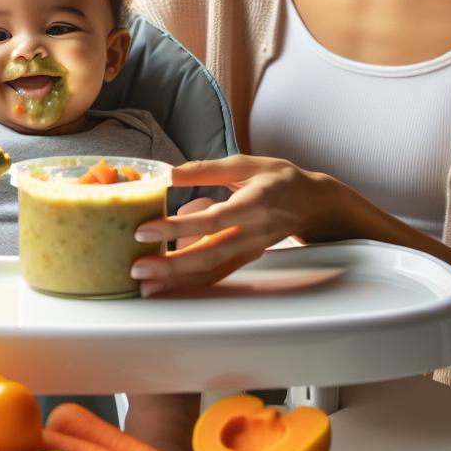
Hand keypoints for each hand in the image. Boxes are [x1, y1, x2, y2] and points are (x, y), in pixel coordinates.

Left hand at [129, 156, 342, 296]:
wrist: (313, 203)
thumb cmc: (279, 178)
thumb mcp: (246, 164)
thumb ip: (206, 169)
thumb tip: (168, 173)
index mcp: (254, 203)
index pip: (212, 220)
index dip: (178, 227)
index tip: (145, 229)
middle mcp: (253, 233)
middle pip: (209, 254)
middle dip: (171, 265)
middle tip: (137, 268)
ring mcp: (250, 250)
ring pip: (212, 271)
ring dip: (177, 281)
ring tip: (145, 285)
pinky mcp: (247, 259)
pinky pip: (218, 275)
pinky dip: (191, 284)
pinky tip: (167, 286)